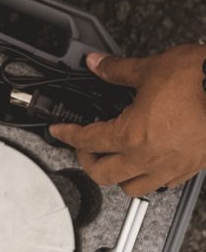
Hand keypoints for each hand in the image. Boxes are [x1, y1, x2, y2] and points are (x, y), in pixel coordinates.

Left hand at [50, 45, 205, 196]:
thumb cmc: (199, 84)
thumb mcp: (151, 69)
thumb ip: (117, 69)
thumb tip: (96, 63)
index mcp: (132, 135)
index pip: (86, 140)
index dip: (67, 134)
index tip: (59, 131)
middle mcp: (149, 157)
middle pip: (103, 175)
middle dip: (87, 162)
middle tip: (83, 148)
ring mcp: (172, 167)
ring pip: (132, 188)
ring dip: (117, 176)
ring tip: (112, 159)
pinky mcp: (192, 168)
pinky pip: (163, 185)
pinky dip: (149, 177)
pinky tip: (146, 163)